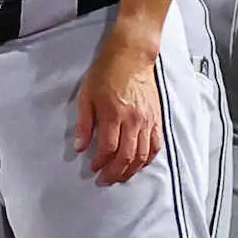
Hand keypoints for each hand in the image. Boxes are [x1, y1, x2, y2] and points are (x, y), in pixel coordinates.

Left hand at [74, 30, 162, 184]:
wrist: (131, 57)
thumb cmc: (105, 73)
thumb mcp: (86, 95)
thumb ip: (84, 123)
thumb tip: (80, 147)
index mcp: (114, 114)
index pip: (109, 148)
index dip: (101, 162)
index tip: (93, 168)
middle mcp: (134, 120)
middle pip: (127, 156)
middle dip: (115, 173)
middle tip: (105, 180)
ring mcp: (148, 121)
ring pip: (143, 156)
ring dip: (131, 171)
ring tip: (120, 177)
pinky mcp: (157, 119)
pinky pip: (155, 146)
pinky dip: (147, 160)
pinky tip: (138, 164)